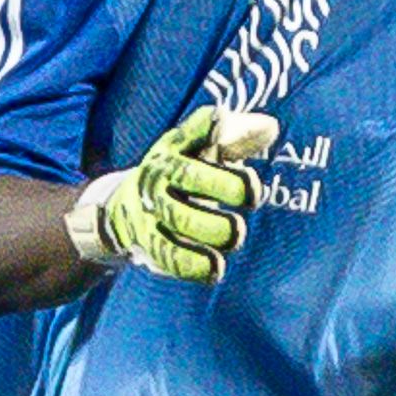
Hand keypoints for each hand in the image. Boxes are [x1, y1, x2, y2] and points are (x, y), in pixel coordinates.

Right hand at [70, 104, 274, 283]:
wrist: (125, 210)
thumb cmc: (182, 175)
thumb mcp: (201, 151)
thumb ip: (237, 137)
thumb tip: (270, 128)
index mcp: (173, 148)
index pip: (192, 133)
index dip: (213, 130)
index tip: (244, 133)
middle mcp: (158, 175)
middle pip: (189, 176)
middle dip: (225, 187)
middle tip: (252, 199)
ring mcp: (150, 209)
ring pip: (179, 218)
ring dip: (213, 229)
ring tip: (235, 235)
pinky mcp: (148, 244)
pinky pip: (171, 257)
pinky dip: (195, 265)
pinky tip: (216, 268)